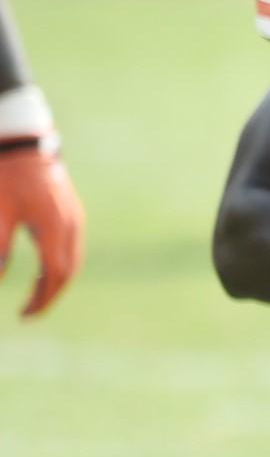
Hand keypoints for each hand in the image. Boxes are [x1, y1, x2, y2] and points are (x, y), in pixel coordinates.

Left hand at [0, 146, 83, 318]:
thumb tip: (0, 280)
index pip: (56, 275)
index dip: (42, 299)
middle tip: (28, 310)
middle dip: (50, 295)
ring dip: (56, 281)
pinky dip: (59, 265)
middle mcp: (71, 225)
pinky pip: (71, 248)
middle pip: (69, 272)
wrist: (23, 142)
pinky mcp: (71, 212)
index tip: (24, 314)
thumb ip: (1, 247)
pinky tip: (43, 269)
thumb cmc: (6, 175)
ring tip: (35, 294)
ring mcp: (74, 218)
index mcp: (55, 228)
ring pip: (73, 261)